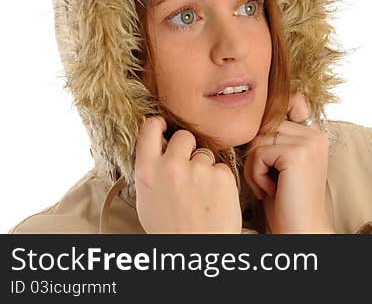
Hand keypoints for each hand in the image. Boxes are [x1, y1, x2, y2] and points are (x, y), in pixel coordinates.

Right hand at [134, 116, 241, 232]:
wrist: (196, 249)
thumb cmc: (170, 230)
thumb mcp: (147, 200)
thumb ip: (152, 173)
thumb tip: (157, 152)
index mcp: (147, 171)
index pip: (149, 129)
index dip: (158, 124)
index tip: (163, 124)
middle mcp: (172, 166)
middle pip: (184, 136)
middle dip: (188, 148)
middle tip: (189, 169)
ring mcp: (199, 169)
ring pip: (206, 154)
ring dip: (205, 167)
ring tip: (202, 194)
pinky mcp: (222, 175)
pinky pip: (222, 167)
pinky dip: (220, 180)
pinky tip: (215, 198)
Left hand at [243, 92, 333, 233]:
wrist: (300, 229)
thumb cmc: (286, 201)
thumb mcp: (280, 163)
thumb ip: (274, 138)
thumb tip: (249, 118)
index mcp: (314, 134)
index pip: (285, 106)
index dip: (268, 126)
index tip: (268, 155)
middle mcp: (315, 135)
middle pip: (265, 125)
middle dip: (256, 153)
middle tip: (265, 179)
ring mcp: (308, 143)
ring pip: (258, 138)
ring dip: (253, 166)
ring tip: (267, 186)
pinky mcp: (296, 154)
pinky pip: (258, 153)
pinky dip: (256, 175)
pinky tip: (270, 191)